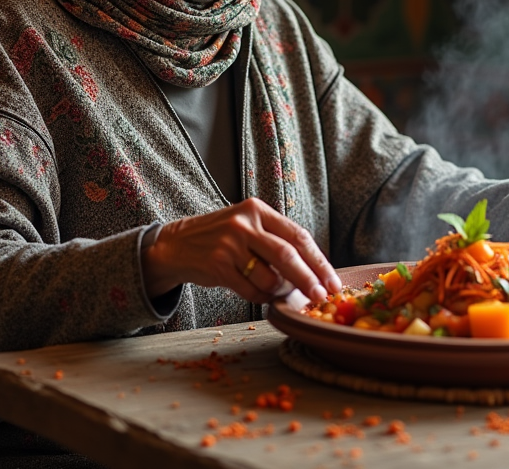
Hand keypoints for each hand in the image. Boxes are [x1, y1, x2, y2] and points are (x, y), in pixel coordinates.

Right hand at [142, 198, 341, 303]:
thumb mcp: (248, 225)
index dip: (318, 261)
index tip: (332, 280)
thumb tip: (315, 269)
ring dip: (281, 291)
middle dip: (309, 279)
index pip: (297, 235)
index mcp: (258, 210)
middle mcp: (244, 223)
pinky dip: (262, 297)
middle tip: (322, 296)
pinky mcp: (218, 265)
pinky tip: (264, 296)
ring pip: (269, 276)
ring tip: (281, 292)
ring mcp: (229, 244)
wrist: (176, 245)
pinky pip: (250, 289)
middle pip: (287, 255)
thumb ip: (276, 239)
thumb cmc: (221, 238)